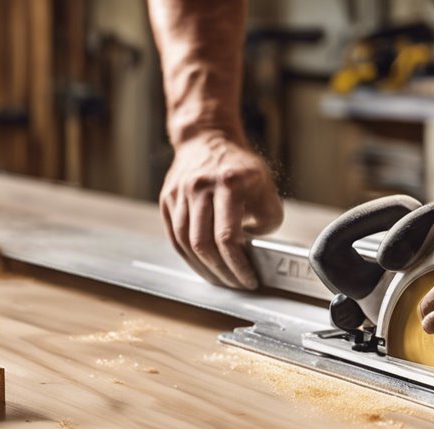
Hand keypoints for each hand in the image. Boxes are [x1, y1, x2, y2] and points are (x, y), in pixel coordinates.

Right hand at [159, 132, 282, 288]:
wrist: (207, 139)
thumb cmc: (239, 167)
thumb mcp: (265, 188)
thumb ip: (266, 221)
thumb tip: (255, 252)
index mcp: (228, 183)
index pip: (227, 237)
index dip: (238, 265)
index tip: (249, 279)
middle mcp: (200, 187)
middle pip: (203, 244)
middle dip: (221, 272)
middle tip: (235, 284)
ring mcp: (179, 193)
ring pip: (185, 243)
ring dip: (203, 268)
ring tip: (220, 279)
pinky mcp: (167, 198)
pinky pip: (175, 236)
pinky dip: (189, 256)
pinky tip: (202, 266)